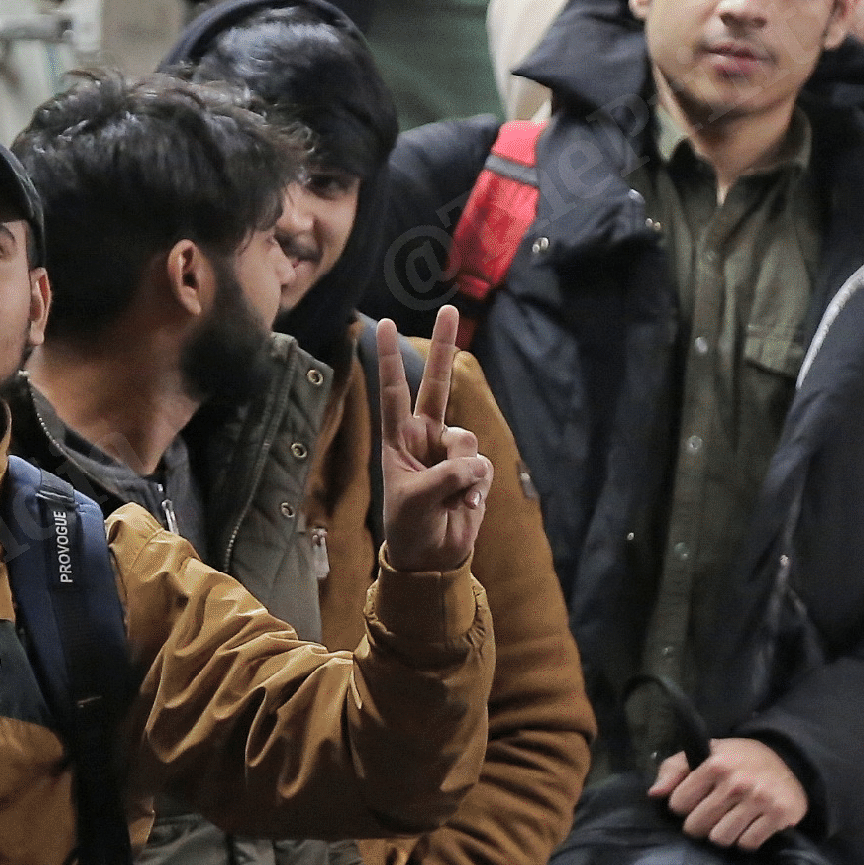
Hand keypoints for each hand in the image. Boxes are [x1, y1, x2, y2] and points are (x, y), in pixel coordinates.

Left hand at [376, 306, 491, 572]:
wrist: (432, 556)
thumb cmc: (410, 526)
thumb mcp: (417, 499)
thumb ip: (445, 475)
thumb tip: (474, 463)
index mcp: (399, 439)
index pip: (393, 392)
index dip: (389, 359)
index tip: (382, 324)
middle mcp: (426, 437)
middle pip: (438, 385)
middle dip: (444, 348)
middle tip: (449, 308)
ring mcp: (451, 452)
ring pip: (467, 440)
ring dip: (463, 470)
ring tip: (451, 498)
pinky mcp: (474, 471)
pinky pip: (482, 467)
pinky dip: (476, 488)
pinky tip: (464, 507)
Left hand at [649, 737, 808, 850]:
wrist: (789, 760)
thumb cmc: (738, 759)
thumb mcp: (705, 753)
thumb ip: (673, 769)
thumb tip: (655, 794)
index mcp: (714, 763)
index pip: (678, 804)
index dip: (683, 806)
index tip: (694, 802)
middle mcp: (737, 781)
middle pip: (697, 826)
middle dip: (700, 825)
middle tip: (712, 816)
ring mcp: (759, 799)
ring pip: (721, 839)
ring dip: (722, 835)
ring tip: (729, 822)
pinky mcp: (778, 815)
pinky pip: (748, 844)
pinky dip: (746, 840)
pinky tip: (749, 826)